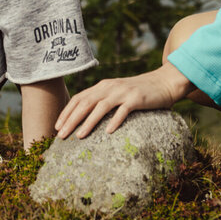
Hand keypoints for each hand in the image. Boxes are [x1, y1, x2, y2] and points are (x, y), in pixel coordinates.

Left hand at [55, 63, 191, 139]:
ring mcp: (123, 92)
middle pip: (85, 102)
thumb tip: (84, 119)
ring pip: (101, 106)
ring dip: (88, 122)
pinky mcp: (136, 98)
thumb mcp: (117, 94)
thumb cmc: (138, 93)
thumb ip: (103, 102)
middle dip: (71, 119)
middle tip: (61, 135)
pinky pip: (123, 110)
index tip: (57, 126)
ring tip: (79, 136)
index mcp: (102, 86)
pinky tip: (108, 132)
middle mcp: (109, 87)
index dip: (66, 112)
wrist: (163, 83)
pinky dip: (115, 121)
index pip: (79, 98)